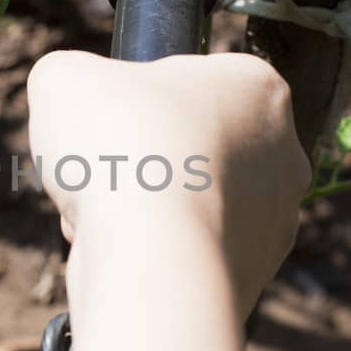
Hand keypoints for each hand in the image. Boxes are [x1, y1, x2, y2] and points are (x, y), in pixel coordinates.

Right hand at [25, 51, 308, 308]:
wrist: (152, 256)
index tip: (107, 120)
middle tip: (100, 170)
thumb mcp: (66, 78)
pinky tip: (122, 254)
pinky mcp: (255, 275)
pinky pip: (188, 256)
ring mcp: (276, 220)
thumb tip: (73, 98)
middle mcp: (284, 152)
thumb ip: (72, 75)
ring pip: (185, 206)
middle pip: (188, 148)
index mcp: (257, 86)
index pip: (187, 84)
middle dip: (140, 162)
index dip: (134, 101)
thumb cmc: (121, 148)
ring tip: (102, 217)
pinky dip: (152, 256)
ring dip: (139, 210)